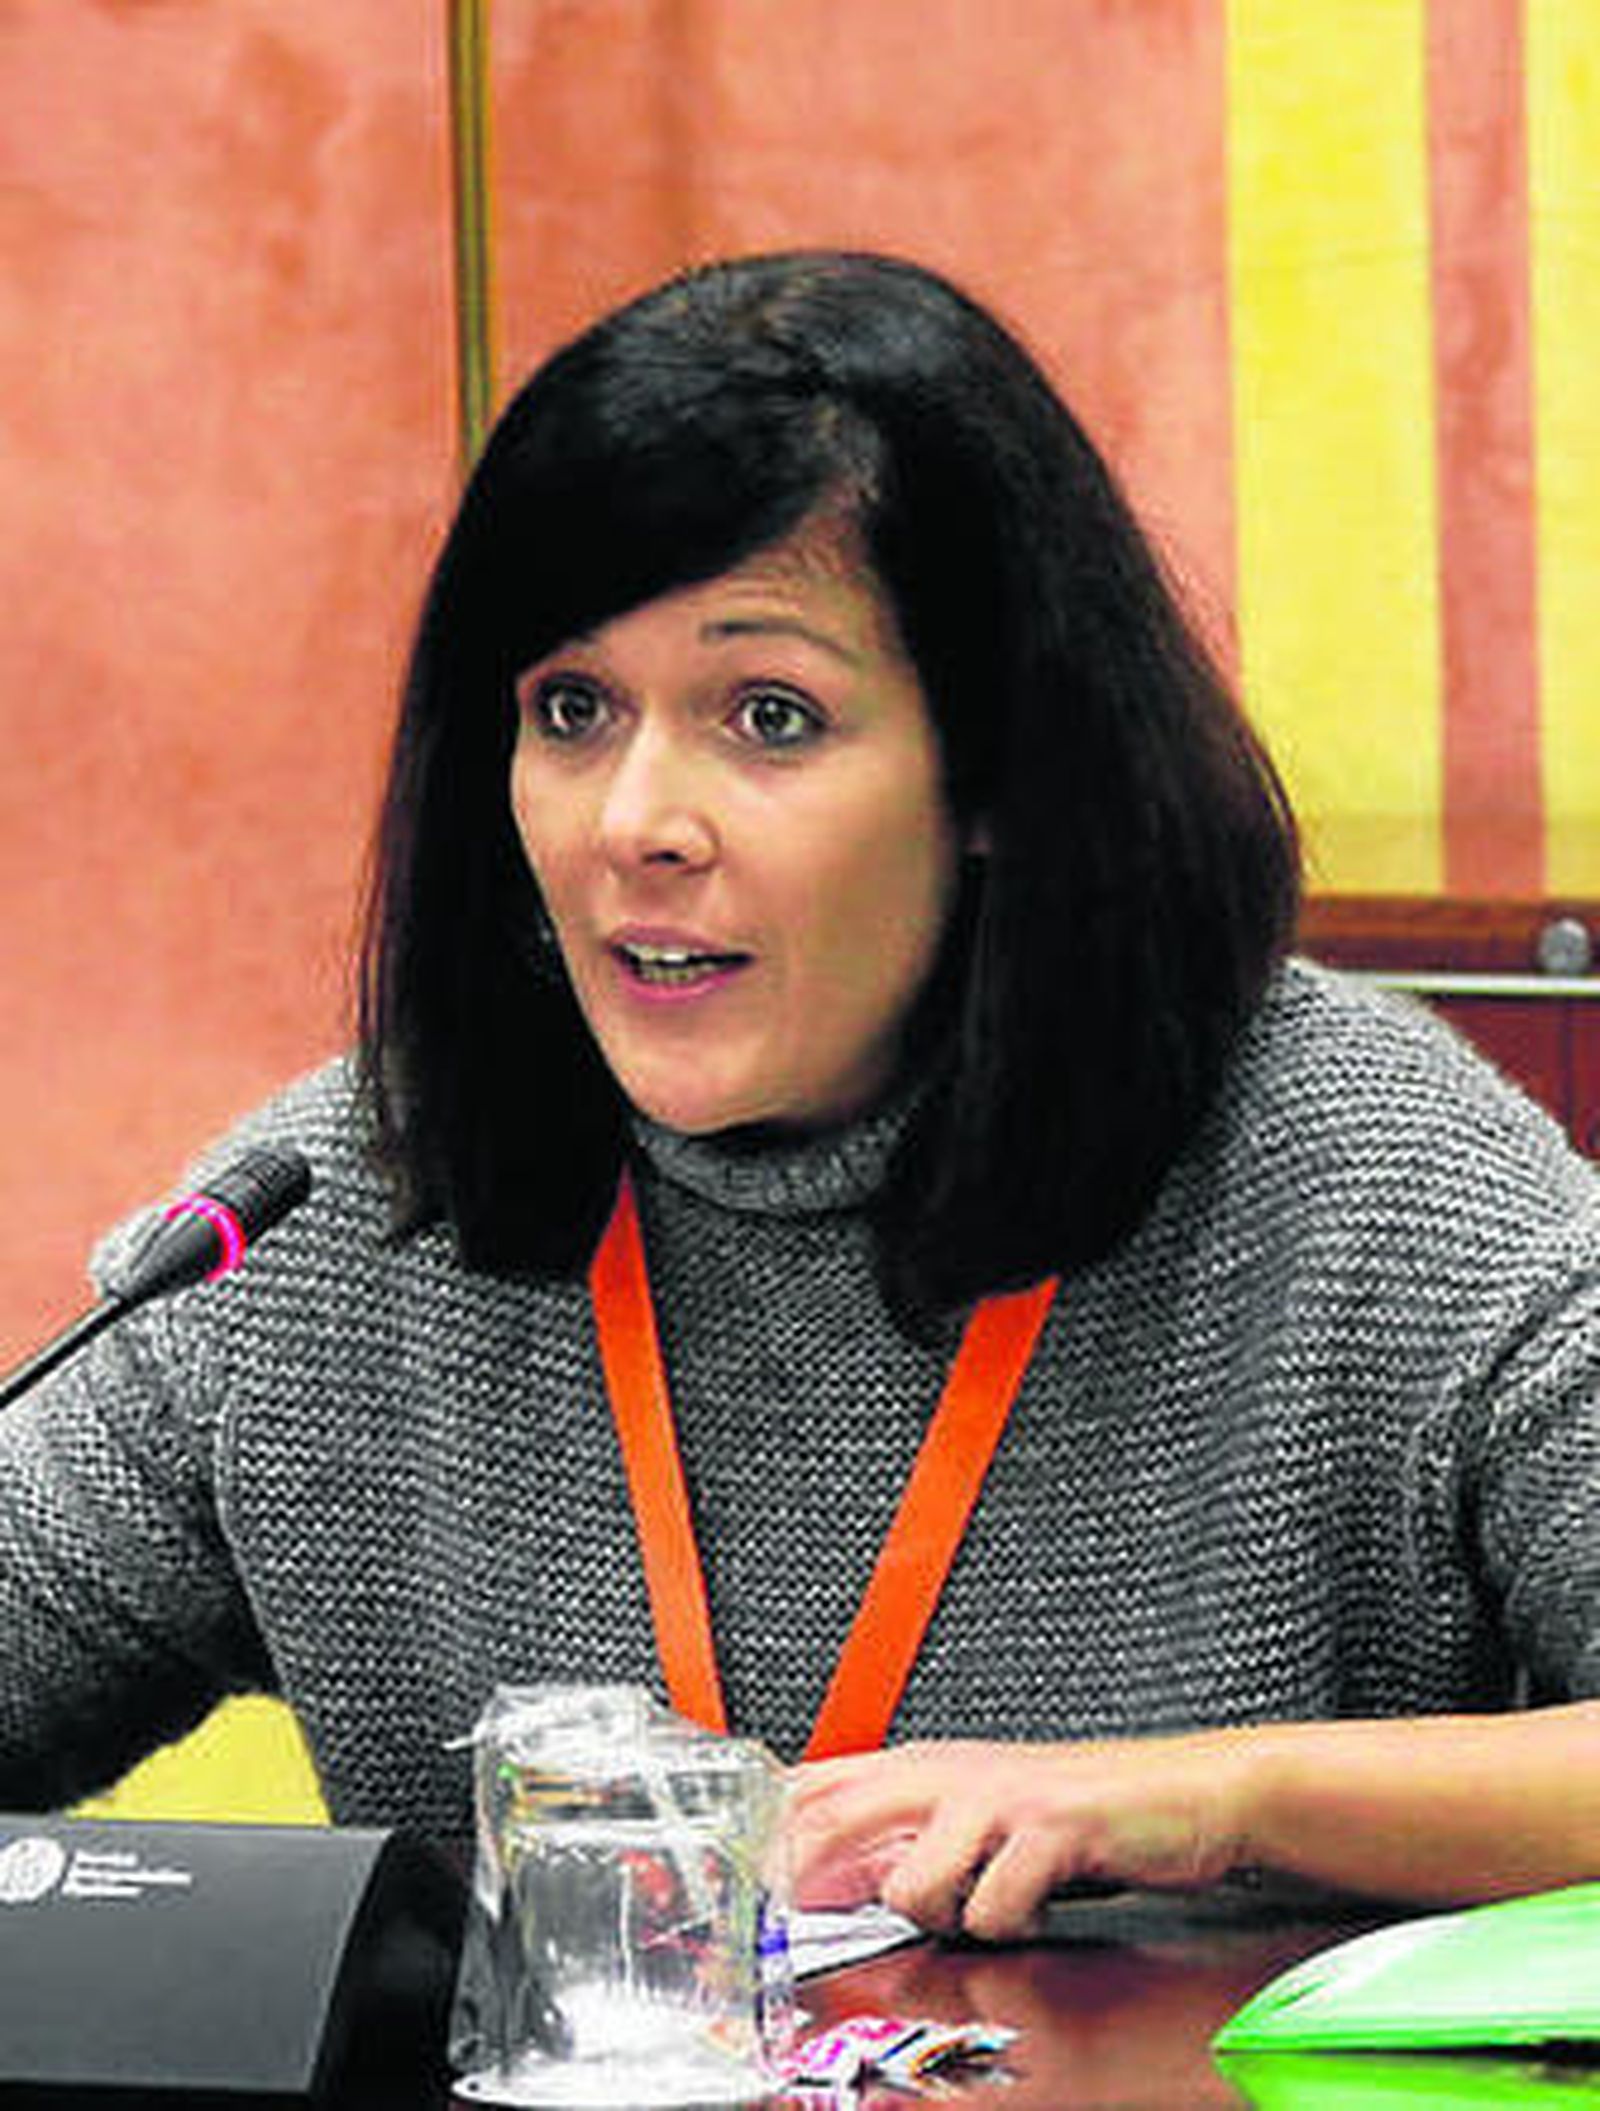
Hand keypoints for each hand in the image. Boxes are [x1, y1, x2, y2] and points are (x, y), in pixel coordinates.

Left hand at [786, 1733, 1250, 1941]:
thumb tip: (834, 1882)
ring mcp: (997, 1798)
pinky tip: (1030, 1909)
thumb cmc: (1085, 1810)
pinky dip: (1004, 1927)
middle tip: (809, 1924)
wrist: (1189, 1791)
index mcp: (927, 1766)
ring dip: (934, 1918)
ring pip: (910, 1880)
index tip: (744, 1881)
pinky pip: (991, 1908)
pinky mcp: (1048, 1830)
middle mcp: (951, 1772)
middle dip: (807, 1878)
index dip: (771, 1831)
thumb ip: (910, 1841)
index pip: (819, 1784)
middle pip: (835, 1816)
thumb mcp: (983, 1816)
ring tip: (980, 1910)